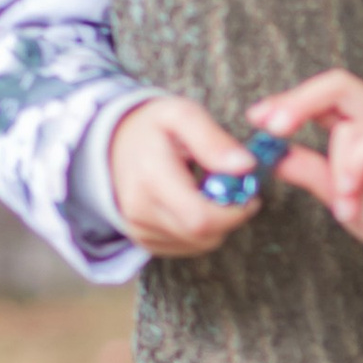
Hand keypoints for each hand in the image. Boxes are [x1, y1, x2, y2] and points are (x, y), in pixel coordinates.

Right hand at [108, 96, 265, 256]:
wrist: (114, 144)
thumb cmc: (153, 127)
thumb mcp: (182, 115)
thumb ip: (212, 139)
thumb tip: (244, 166)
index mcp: (151, 176)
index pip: (201, 218)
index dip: (234, 212)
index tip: (248, 194)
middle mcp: (140, 209)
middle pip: (202, 235)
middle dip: (229, 217)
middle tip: (234, 192)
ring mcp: (139, 228)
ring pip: (199, 244)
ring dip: (217, 224)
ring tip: (209, 193)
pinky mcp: (144, 240)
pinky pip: (188, 247)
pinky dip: (202, 231)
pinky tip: (195, 205)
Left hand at [249, 69, 362, 281]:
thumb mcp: (336, 192)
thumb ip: (308, 169)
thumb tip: (271, 154)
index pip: (323, 94)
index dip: (288, 100)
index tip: (256, 118)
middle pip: (338, 85)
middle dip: (299, 103)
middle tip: (272, 128)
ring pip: (352, 126)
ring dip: (337, 169)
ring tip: (342, 205)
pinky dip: (355, 169)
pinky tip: (351, 198)